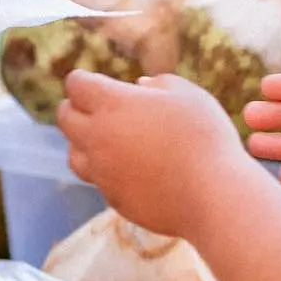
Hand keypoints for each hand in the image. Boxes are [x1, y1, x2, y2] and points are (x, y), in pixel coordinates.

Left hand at [57, 73, 245, 239]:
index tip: (101, 83)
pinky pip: (99, 182)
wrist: (215, 196)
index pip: (76, 85)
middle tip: (98, 108)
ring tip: (108, 141)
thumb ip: (159, 83)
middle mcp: (97, 138)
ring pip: (73, 154)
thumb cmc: (205, 137)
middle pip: (65, 117)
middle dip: (76, 108)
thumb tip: (140, 85)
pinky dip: (106, 173)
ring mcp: (103, 172)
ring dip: (84, 144)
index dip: (86, 81)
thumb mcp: (187, 95)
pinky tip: (130, 170)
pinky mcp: (114, 200)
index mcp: (111, 104)